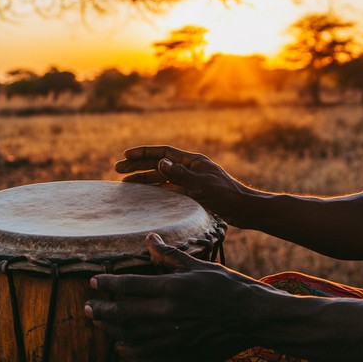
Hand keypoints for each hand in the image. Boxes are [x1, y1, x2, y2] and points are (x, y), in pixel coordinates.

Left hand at [85, 233, 269, 360]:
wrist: (254, 317)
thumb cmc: (227, 286)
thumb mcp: (198, 265)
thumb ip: (170, 255)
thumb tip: (150, 239)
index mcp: (172, 288)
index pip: (130, 286)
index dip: (108, 283)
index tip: (94, 281)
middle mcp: (169, 314)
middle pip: (124, 313)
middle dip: (102, 309)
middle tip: (88, 306)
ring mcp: (174, 336)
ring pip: (132, 336)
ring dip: (111, 330)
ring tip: (99, 323)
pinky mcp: (181, 350)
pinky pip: (148, 354)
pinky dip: (130, 350)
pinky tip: (122, 344)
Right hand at [115, 145, 251, 226]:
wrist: (245, 210)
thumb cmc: (227, 196)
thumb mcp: (202, 186)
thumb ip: (180, 175)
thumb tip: (160, 161)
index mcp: (192, 161)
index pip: (162, 152)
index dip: (143, 153)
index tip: (126, 155)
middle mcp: (189, 168)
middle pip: (158, 163)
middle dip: (138, 165)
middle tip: (117, 169)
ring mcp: (190, 181)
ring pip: (160, 177)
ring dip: (143, 179)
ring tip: (125, 184)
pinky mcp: (192, 193)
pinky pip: (167, 189)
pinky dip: (154, 191)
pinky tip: (144, 196)